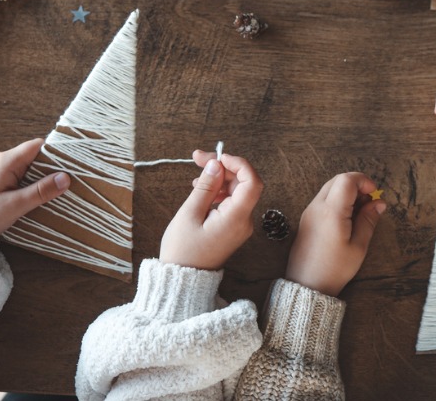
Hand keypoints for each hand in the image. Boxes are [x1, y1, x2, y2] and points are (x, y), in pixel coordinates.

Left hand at [0, 138, 70, 238]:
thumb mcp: (16, 205)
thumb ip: (41, 191)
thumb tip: (66, 178)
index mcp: (6, 160)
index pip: (37, 146)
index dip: (55, 153)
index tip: (71, 164)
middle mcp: (2, 160)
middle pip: (34, 155)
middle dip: (51, 167)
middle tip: (68, 180)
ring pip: (28, 166)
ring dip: (41, 177)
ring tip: (57, 188)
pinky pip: (20, 175)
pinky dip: (31, 182)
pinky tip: (39, 194)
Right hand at [159, 150, 263, 270]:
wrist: (183, 280)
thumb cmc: (183, 250)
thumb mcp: (189, 214)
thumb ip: (205, 187)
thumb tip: (217, 165)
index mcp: (236, 218)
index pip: (252, 182)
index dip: (238, 164)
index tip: (218, 157)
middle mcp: (244, 221)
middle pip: (244, 183)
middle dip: (223, 167)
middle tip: (198, 158)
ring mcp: (240, 225)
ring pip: (237, 191)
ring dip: (219, 178)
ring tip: (195, 175)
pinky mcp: (233, 227)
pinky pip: (231, 202)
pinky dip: (218, 191)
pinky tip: (201, 190)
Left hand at [285, 173, 385, 296]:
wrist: (306, 285)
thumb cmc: (335, 268)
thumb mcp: (358, 246)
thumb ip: (368, 220)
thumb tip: (379, 202)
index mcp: (332, 211)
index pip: (347, 180)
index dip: (363, 181)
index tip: (374, 193)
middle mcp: (317, 206)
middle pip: (337, 180)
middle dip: (356, 185)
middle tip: (369, 203)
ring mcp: (309, 211)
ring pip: (330, 188)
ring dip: (347, 192)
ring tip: (359, 213)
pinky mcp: (306, 218)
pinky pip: (323, 199)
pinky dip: (337, 200)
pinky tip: (346, 218)